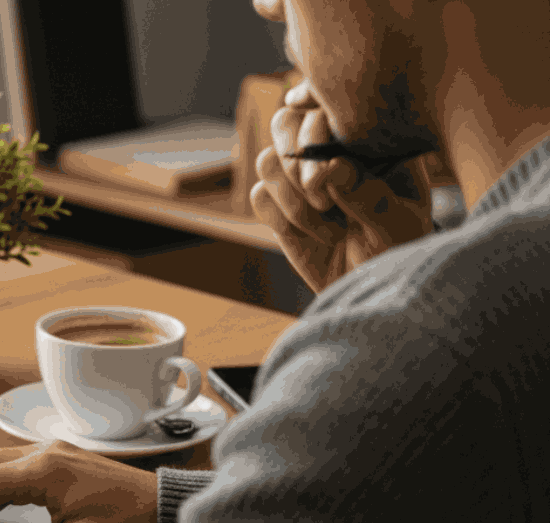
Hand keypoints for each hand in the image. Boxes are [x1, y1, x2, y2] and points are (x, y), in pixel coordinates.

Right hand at [250, 80, 435, 292]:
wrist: (372, 287)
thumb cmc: (396, 252)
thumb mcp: (396, 226)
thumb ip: (368, 195)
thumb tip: (331, 165)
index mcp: (367, 138)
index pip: (331, 103)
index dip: (314, 110)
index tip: (311, 134)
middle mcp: (328, 150)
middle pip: (286, 123)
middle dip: (298, 161)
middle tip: (321, 197)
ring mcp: (299, 177)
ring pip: (267, 160)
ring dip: (292, 198)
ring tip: (327, 227)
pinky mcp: (278, 205)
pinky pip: (259, 195)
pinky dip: (280, 217)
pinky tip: (311, 236)